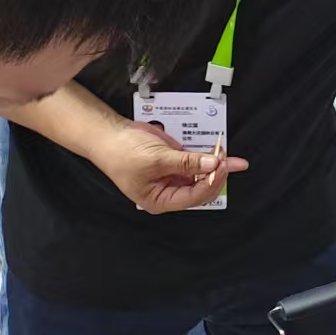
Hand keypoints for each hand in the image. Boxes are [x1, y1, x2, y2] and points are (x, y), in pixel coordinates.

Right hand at [92, 121, 248, 213]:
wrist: (110, 134)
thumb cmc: (122, 153)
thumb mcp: (157, 158)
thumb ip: (187, 162)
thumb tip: (213, 164)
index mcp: (160, 200)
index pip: (194, 197)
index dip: (211, 182)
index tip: (222, 167)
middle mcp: (168, 191)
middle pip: (202, 188)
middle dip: (216, 174)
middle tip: (225, 158)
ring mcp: (173, 176)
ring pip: (202, 175)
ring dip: (215, 165)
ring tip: (225, 153)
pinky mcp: (176, 162)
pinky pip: (196, 161)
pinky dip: (207, 157)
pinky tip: (217, 151)